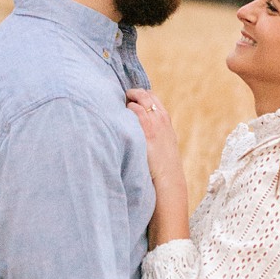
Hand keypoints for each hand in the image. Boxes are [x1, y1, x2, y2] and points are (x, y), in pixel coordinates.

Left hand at [125, 88, 189, 244]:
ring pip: (137, 99)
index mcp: (165, 121)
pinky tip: (113, 118)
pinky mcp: (146, 130)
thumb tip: (132, 132)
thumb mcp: (160, 148)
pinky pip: (132, 111)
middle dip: (130, 94)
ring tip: (112, 107)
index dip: (138, 95)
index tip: (127, 98)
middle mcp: (161, 119)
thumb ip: (150, 135)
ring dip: (125, 101)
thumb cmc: (160, 171)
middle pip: (144, 94)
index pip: (152, 97)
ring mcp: (154, 123)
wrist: (167, 184)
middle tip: (117, 99)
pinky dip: (123, 110)